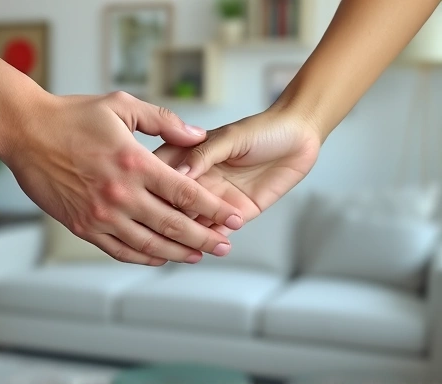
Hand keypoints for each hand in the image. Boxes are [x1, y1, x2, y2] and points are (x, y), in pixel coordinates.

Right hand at [3, 92, 242, 265]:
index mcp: (135, 163)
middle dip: (205, 237)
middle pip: (174, 224)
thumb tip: (198, 136)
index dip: (215, 209)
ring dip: (178, 252)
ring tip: (198, 256)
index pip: (187, 193)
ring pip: (150, 243)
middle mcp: (121, 194)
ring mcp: (102, 214)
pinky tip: (160, 257)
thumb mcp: (122, 106)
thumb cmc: (73, 116)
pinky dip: (143, 256)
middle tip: (225, 246)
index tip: (235, 218)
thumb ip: (164, 121)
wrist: (26, 132)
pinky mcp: (84, 226)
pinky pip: (120, 250)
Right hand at [154, 109, 320, 234]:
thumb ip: (204, 154)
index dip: (154, 191)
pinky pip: (220, 231)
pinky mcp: (236, 213)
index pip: (163, 177)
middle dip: (167, 219)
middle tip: (162, 232)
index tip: (147, 204)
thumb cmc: (263, 129)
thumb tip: (179, 173)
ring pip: (194, 222)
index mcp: (189, 157)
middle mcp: (198, 180)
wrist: (299, 137)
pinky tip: (206, 247)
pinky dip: (212, 241)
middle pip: (175, 205)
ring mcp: (216, 198)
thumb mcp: (230, 137)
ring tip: (180, 246)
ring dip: (187, 235)